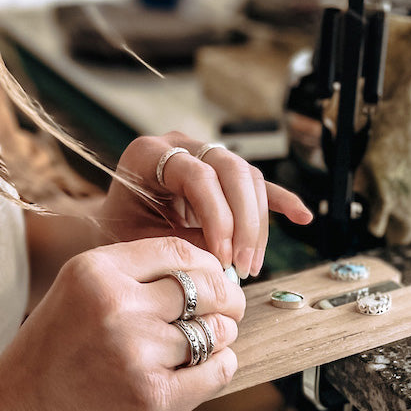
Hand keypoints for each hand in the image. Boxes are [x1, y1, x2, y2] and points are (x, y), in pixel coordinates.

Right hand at [0, 237, 242, 410]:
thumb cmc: (52, 358)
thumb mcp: (78, 295)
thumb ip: (136, 278)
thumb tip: (213, 271)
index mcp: (96, 272)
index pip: (180, 252)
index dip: (210, 265)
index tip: (218, 279)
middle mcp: (117, 306)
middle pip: (207, 289)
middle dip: (229, 299)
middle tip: (232, 310)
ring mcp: (136, 354)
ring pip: (214, 332)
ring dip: (220, 338)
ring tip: (205, 346)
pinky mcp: (154, 398)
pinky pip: (217, 372)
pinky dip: (221, 369)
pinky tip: (206, 370)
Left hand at [99, 132, 312, 278]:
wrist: (109, 228)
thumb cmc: (118, 234)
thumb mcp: (140, 241)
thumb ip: (182, 244)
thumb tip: (226, 262)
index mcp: (148, 153)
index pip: (199, 176)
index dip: (217, 218)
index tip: (221, 260)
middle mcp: (180, 145)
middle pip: (232, 171)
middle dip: (244, 223)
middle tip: (243, 266)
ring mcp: (204, 155)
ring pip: (249, 180)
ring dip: (258, 225)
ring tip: (251, 265)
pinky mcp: (223, 176)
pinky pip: (258, 185)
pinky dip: (280, 201)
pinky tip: (302, 216)